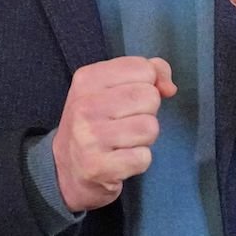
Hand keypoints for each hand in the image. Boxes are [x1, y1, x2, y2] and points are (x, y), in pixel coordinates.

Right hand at [52, 56, 175, 211]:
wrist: (66, 168)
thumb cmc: (96, 121)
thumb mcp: (110, 87)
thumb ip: (148, 73)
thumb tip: (169, 87)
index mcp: (87, 79)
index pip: (142, 68)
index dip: (147, 84)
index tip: (130, 98)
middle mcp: (84, 106)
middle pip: (150, 97)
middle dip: (147, 111)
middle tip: (126, 122)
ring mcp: (90, 137)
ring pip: (150, 127)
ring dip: (144, 138)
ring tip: (124, 141)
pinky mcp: (98, 167)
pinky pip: (144, 157)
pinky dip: (139, 160)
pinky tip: (121, 159)